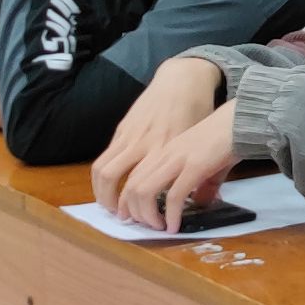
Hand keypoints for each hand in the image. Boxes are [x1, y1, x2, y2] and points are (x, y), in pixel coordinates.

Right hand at [89, 58, 225, 217]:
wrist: (182, 80)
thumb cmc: (198, 111)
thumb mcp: (202, 143)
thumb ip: (201, 172)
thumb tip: (202, 202)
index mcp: (168, 150)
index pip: (150, 188)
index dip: (151, 211)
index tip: (159, 224)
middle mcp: (145, 145)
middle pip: (120, 183)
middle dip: (123, 208)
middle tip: (131, 220)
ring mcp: (129, 136)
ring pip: (103, 172)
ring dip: (104, 196)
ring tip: (113, 209)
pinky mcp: (121, 130)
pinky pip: (103, 159)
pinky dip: (102, 179)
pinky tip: (111, 189)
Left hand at [109, 107, 250, 233]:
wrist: (243, 119)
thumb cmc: (226, 136)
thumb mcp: (206, 161)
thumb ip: (201, 182)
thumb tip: (201, 202)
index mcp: (164, 151)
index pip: (134, 177)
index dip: (129, 200)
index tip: (136, 216)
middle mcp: (165, 154)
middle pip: (132, 186)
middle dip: (134, 212)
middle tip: (146, 226)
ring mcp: (178, 159)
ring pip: (144, 191)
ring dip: (148, 215)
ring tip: (159, 227)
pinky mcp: (195, 167)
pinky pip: (174, 196)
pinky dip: (171, 215)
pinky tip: (175, 226)